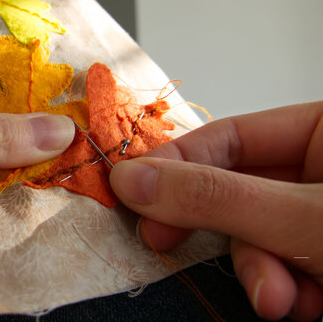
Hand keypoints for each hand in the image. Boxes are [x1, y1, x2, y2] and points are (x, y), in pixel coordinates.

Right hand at [110, 102, 322, 320]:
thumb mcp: (302, 218)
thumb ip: (217, 198)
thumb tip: (131, 179)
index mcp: (321, 130)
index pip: (228, 137)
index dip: (177, 164)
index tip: (134, 195)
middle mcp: (316, 166)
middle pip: (235, 191)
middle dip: (221, 234)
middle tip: (168, 247)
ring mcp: (315, 212)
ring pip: (256, 233)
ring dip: (259, 273)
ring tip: (278, 301)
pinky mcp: (317, 251)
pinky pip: (278, 262)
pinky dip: (283, 288)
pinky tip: (303, 304)